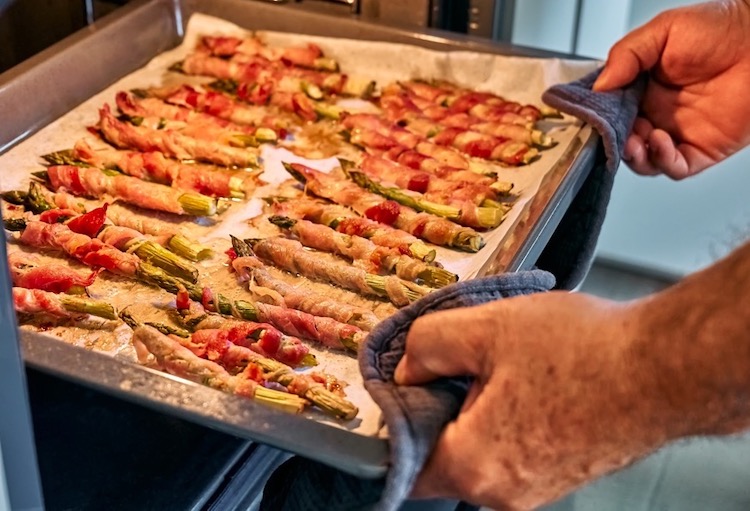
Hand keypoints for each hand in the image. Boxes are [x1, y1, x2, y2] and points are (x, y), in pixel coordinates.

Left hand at [394, 292, 667, 509]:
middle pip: (443, 456)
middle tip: (457, 362)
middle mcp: (505, 493)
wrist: (666, 367)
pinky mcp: (563, 473)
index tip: (403, 391)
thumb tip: (406, 368)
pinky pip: (515, 450)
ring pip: (481, 451)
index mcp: (474, 466)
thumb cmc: (585, 351)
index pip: (403, 468)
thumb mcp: (484, 328)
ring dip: (478, 410)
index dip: (395, 424)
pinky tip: (529, 379)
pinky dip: (509, 418)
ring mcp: (538, 488)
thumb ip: (426, 347)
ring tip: (502, 365)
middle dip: (441, 409)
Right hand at [593, 0, 749, 178]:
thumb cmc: (721, 28)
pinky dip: (662, 162)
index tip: (591, 116)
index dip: (599, 117)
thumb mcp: (663, 30)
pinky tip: (660, 143)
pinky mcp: (700, 150)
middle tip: (611, 132)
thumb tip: (600, 85)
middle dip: (613, 140)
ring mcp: (677, 133)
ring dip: (634, 156)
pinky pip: (674, 168)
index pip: (610, 111)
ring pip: (643, 160)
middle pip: (621, 139)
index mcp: (642, 87)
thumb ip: (626, 56)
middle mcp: (657, 112)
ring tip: (636, 140)